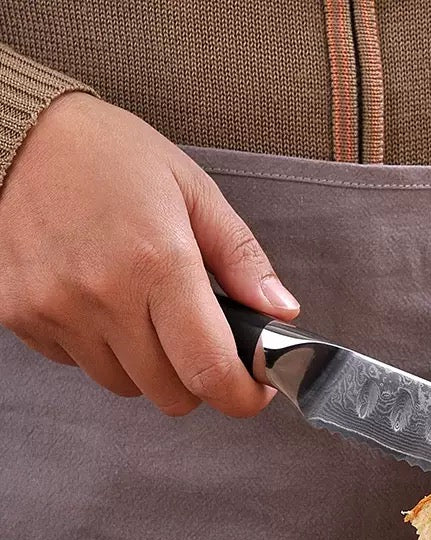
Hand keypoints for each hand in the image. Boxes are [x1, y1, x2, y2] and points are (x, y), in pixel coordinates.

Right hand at [0, 92, 298, 416]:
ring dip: (147, 366)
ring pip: (126, 386)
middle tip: (200, 342)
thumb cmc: (107, 155)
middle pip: (171, 395)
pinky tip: (99, 300)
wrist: (12, 130)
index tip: (254, 389)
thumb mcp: (193, 191)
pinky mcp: (20, 316)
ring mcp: (57, 310)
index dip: (242, 396)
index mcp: (159, 262)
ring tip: (143, 310)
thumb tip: (281, 313)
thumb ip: (243, 259)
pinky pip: (78, 365)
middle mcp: (103, 294)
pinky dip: (100, 349)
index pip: (210, 371)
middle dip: (197, 380)